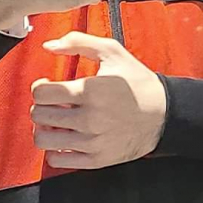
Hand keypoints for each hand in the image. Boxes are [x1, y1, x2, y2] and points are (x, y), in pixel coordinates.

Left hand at [30, 32, 167, 168]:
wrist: (163, 114)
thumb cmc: (137, 81)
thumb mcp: (111, 51)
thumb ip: (78, 42)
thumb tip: (49, 46)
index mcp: (89, 91)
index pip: (42, 93)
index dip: (39, 86)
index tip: (47, 85)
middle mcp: (88, 119)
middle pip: (39, 116)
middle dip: (40, 106)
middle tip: (51, 102)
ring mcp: (91, 142)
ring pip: (43, 140)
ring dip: (43, 128)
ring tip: (54, 121)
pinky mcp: (95, 160)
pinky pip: (57, 160)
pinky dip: (54, 149)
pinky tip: (64, 137)